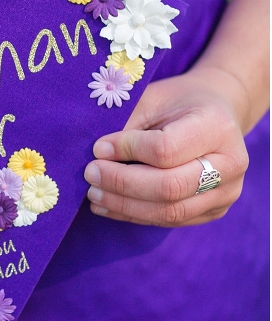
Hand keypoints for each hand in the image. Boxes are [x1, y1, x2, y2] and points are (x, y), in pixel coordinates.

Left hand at [83, 66, 249, 226]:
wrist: (217, 115)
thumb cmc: (179, 102)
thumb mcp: (153, 99)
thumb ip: (129, 125)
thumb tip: (97, 156)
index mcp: (217, 127)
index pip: (165, 149)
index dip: (127, 151)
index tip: (98, 148)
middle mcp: (231, 164)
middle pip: (169, 187)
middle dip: (122, 184)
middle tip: (90, 174)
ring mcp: (226, 193)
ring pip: (169, 211)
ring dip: (124, 205)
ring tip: (93, 192)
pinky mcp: (213, 211)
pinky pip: (169, 221)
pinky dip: (133, 215)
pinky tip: (106, 205)